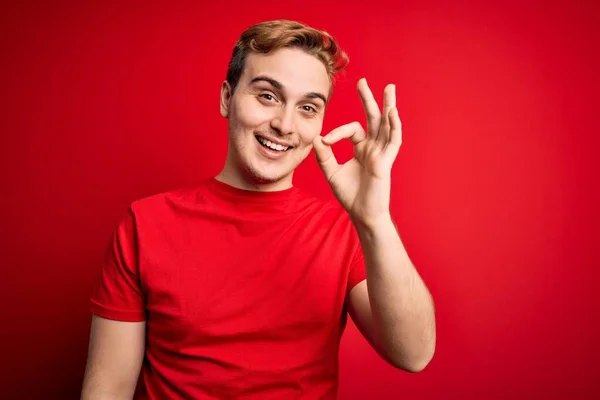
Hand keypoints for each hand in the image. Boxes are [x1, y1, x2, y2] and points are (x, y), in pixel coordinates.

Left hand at [313, 78, 401, 227]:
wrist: (362, 214)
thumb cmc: (350, 196)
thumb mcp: (331, 173)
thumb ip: (323, 156)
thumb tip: (316, 137)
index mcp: (362, 149)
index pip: (352, 129)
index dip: (337, 132)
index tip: (325, 141)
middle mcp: (373, 148)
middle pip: (373, 118)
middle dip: (368, 99)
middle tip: (362, 81)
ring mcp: (381, 153)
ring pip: (387, 125)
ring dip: (388, 106)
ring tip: (389, 88)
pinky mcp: (386, 162)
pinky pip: (393, 141)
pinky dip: (394, 126)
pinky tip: (392, 112)